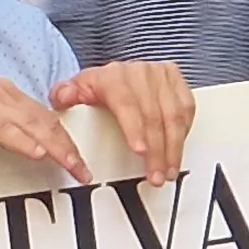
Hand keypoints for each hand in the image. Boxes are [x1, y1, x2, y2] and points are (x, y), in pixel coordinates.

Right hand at [0, 71, 90, 182]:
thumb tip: (27, 147)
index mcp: (0, 93)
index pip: (44, 115)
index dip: (66, 137)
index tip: (82, 163)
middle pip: (44, 119)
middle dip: (67, 146)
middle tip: (85, 173)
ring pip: (28, 121)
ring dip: (54, 146)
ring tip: (72, 167)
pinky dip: (19, 138)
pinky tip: (36, 152)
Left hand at [51, 60, 196, 183]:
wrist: (116, 72)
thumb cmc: (97, 88)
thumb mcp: (76, 91)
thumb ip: (66, 96)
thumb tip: (63, 97)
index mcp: (113, 76)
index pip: (127, 103)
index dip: (135, 128)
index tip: (140, 151)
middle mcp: (139, 73)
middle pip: (154, 115)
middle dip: (157, 150)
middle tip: (155, 175)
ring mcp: (160, 75)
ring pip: (174, 115)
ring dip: (173, 147)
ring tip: (168, 171)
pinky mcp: (176, 80)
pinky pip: (186, 109)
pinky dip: (183, 133)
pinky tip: (177, 151)